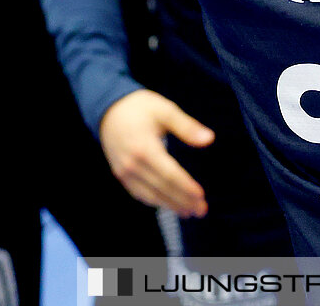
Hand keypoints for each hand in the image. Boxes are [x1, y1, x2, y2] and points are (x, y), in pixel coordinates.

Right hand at [98, 89, 214, 216]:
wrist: (109, 109)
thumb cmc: (141, 107)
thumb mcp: (166, 109)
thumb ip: (187, 126)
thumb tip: (209, 139)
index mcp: (144, 148)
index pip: (169, 174)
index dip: (185, 187)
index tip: (201, 195)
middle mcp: (132, 164)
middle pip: (161, 188)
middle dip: (182, 201)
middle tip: (202, 210)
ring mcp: (124, 172)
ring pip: (149, 195)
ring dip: (170, 205)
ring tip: (189, 212)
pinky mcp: (120, 174)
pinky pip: (138, 193)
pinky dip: (154, 201)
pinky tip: (169, 204)